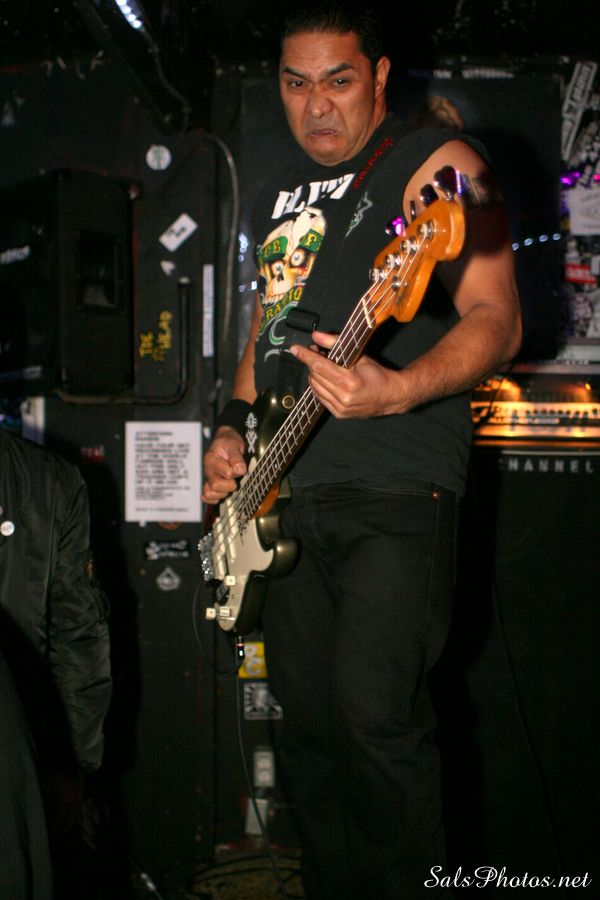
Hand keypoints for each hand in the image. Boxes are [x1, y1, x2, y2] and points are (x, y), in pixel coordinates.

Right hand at [201, 426, 246, 503]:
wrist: (223, 440)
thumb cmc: (228, 442)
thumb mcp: (233, 444)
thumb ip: (236, 457)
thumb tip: (240, 470)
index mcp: (212, 459)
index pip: (227, 473)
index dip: (237, 472)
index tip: (241, 468)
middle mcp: (208, 470)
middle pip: (216, 485)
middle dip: (229, 484)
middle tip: (235, 479)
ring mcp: (207, 478)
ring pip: (209, 493)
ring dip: (222, 492)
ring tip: (229, 484)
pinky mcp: (208, 484)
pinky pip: (206, 497)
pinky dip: (215, 498)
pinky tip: (222, 492)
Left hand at [290, 331, 405, 417]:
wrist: (391, 396)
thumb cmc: (377, 374)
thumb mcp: (359, 355)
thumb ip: (335, 344)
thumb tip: (316, 336)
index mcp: (349, 381)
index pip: (319, 366)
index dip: (305, 356)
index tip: (295, 349)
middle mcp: (343, 396)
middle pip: (315, 376)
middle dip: (311, 363)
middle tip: (315, 353)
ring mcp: (340, 408)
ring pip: (315, 388)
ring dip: (314, 375)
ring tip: (321, 366)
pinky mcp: (339, 414)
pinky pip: (320, 398)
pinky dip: (319, 387)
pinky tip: (326, 379)